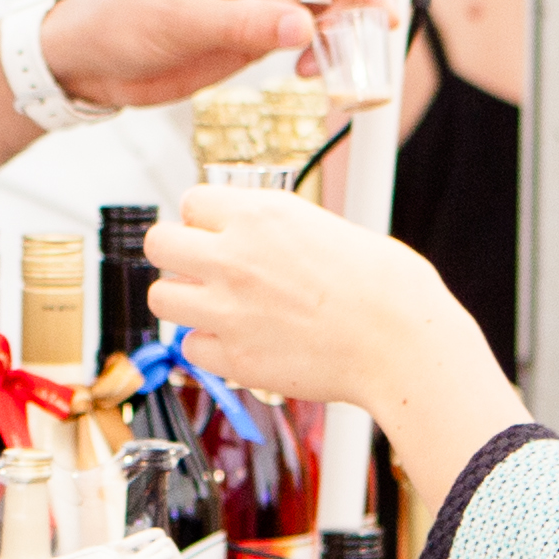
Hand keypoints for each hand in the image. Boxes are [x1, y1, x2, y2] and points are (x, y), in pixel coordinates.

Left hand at [42, 0, 390, 110]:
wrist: (92, 61)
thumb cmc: (119, 23)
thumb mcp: (178, 23)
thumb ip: (242, 24)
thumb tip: (303, 27)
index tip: (283, 34)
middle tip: (385, 21)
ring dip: (348, 19)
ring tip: (347, 58)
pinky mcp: (259, 22)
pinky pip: (311, 23)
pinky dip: (328, 43)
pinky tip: (321, 69)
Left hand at [142, 185, 459, 411]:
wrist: (400, 340)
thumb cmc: (382, 284)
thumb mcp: (324, 225)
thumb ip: (271, 228)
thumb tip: (245, 230)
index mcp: (259, 216)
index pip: (191, 201)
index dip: (204, 219)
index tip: (217, 232)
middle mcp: (234, 258)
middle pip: (157, 243)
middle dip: (176, 254)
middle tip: (201, 267)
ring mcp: (228, 310)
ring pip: (161, 298)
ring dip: (184, 301)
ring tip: (216, 306)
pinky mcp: (234, 357)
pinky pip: (190, 348)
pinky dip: (210, 347)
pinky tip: (240, 341)